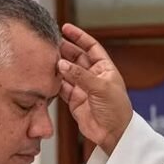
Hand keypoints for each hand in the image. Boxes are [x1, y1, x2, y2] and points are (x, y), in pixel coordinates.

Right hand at [58, 23, 132, 155]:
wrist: (114, 135)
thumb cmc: (117, 111)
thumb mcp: (101, 88)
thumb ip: (80, 75)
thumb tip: (62, 64)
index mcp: (105, 69)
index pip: (91, 47)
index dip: (79, 37)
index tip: (66, 28)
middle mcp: (93, 76)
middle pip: (76, 57)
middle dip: (64, 49)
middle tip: (50, 43)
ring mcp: (83, 88)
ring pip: (67, 72)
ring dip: (57, 65)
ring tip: (46, 57)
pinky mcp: (74, 100)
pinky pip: (61, 87)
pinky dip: (54, 81)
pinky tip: (47, 75)